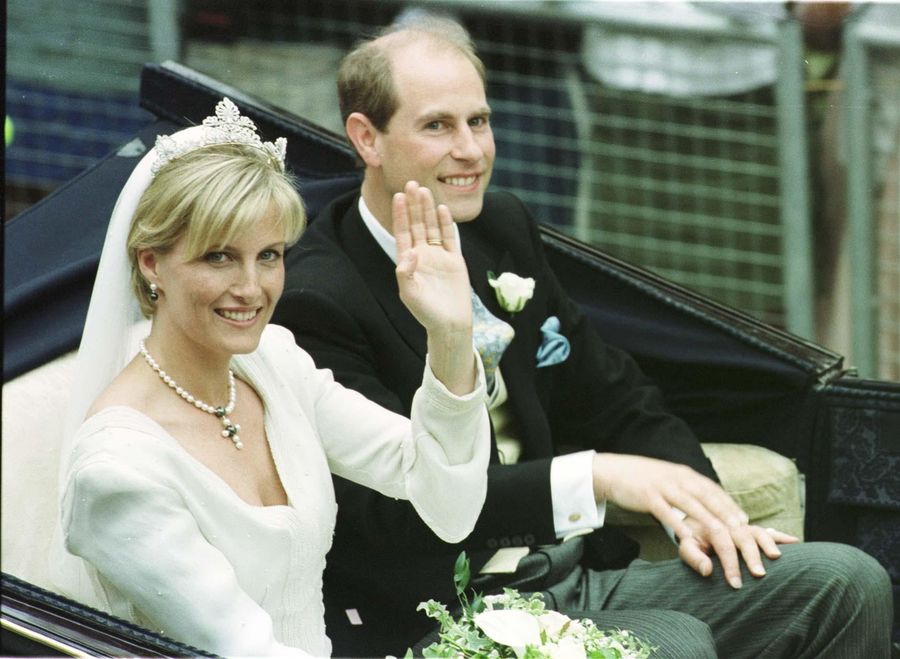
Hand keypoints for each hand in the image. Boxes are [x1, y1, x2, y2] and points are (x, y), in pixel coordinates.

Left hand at [393, 181, 474, 394]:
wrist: (450, 324)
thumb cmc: (426, 313)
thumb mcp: (410, 294)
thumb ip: (405, 274)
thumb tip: (410, 252)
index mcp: (408, 262)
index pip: (403, 232)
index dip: (400, 215)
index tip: (398, 196)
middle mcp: (422, 255)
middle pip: (417, 224)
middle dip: (414, 205)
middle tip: (412, 183)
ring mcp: (439, 256)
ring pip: (433, 227)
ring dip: (429, 210)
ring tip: (425, 191)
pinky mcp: (455, 260)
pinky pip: (450, 238)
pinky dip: (447, 224)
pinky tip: (443, 209)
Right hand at [592, 453, 744, 541]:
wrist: (612, 470)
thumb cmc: (642, 479)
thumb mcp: (669, 479)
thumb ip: (687, 489)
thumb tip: (707, 504)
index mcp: (685, 474)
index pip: (714, 491)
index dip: (730, 506)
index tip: (746, 523)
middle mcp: (678, 478)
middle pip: (709, 499)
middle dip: (727, 516)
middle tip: (742, 534)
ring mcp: (663, 487)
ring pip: (692, 506)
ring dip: (709, 523)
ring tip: (723, 539)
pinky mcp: (648, 497)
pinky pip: (667, 512)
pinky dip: (679, 525)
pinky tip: (688, 537)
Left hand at [679, 519, 798, 588]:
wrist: (694, 519)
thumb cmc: (691, 538)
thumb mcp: (686, 546)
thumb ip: (693, 557)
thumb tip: (707, 570)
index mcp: (712, 525)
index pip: (723, 544)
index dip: (730, 565)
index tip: (736, 584)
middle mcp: (730, 523)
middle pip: (743, 537)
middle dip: (752, 556)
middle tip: (759, 574)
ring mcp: (742, 525)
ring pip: (757, 532)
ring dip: (768, 544)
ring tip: (776, 557)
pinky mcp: (752, 529)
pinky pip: (768, 530)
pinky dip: (781, 536)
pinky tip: (795, 542)